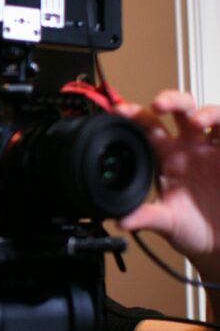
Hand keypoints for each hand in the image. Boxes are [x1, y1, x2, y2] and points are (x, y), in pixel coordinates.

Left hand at [114, 90, 219, 274]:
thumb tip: (121, 220)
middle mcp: (191, 147)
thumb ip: (146, 217)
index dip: (135, 115)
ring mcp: (216, 150)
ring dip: (208, 113)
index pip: (149, 128)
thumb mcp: (168, 222)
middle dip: (171, 100)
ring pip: (214, 116)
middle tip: (159, 105)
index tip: (120, 110)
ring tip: (198, 121)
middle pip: (182, 110)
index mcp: (168, 156)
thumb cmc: (194, 230)